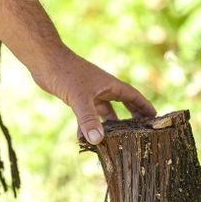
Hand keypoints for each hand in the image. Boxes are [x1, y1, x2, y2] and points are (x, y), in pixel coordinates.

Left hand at [31, 48, 156, 144]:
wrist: (45, 60)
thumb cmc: (65, 72)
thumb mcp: (79, 98)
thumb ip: (88, 119)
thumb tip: (98, 141)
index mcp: (110, 85)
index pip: (134, 96)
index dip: (145, 106)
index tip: (156, 117)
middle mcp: (102, 88)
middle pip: (123, 104)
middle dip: (131, 118)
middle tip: (139, 132)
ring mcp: (90, 92)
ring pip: (104, 112)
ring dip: (108, 125)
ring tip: (114, 141)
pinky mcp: (77, 96)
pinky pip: (87, 114)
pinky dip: (87, 125)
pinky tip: (83, 139)